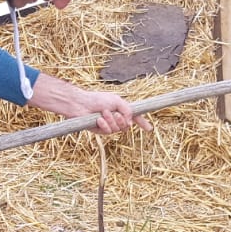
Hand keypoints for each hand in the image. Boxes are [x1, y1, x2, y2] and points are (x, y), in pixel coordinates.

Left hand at [28, 73, 151, 133]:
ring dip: (111, 121)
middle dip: (122, 120)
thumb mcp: (116, 101)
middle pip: (127, 126)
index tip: (149, 129)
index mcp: (121, 109)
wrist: (81, 104)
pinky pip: (108, 131)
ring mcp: (109, 125)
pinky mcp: (101, 131)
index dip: (142, 123)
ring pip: (118, 129)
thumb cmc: (97, 99)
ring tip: (103, 113)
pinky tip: (98, 119)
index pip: (135, 117)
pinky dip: (104, 125)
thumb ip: (127, 110)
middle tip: (115, 113)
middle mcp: (116, 118)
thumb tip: (130, 123)